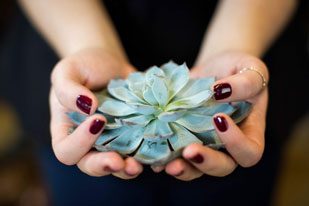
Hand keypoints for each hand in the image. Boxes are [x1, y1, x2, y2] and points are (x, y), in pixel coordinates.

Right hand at [50, 48, 142, 178]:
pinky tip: (157, 154)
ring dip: (127, 169)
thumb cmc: (83, 67)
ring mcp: (111, 141)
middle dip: (104, 166)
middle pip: (91, 165)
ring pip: (116, 166)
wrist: (107, 63)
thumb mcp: (67, 72)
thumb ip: (67, 89)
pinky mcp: (132, 136)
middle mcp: (88, 143)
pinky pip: (138, 152)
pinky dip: (147, 156)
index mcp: (67, 132)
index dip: (79, 143)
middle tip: (118, 161)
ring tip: (137, 165)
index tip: (98, 120)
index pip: (66, 150)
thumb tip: (87, 107)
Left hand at [154, 51, 268, 180]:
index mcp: (249, 133)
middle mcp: (227, 146)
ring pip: (196, 168)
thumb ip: (245, 82)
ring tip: (167, 164)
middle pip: (222, 167)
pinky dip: (163, 158)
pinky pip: (174, 155)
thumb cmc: (237, 69)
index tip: (219, 118)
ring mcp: (204, 144)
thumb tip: (219, 91)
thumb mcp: (250, 69)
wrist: (214, 69)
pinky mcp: (183, 139)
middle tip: (189, 151)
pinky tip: (153, 157)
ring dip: (183, 169)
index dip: (237, 144)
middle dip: (206, 162)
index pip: (250, 151)